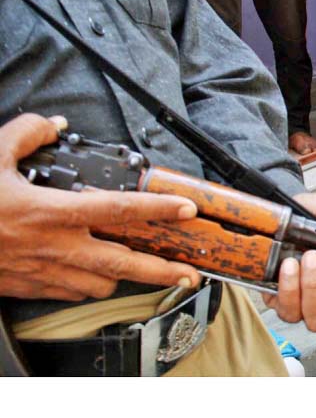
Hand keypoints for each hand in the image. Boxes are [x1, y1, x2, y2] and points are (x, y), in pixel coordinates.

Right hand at [0, 114, 201, 301]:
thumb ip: (25, 134)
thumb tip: (51, 124)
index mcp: (53, 212)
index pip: (119, 210)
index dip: (158, 209)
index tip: (186, 210)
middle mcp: (56, 247)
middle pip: (123, 264)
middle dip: (161, 271)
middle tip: (189, 274)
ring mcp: (44, 272)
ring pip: (100, 284)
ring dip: (122, 277)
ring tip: (143, 271)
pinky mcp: (29, 289)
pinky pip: (70, 293)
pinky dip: (88, 286)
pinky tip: (94, 278)